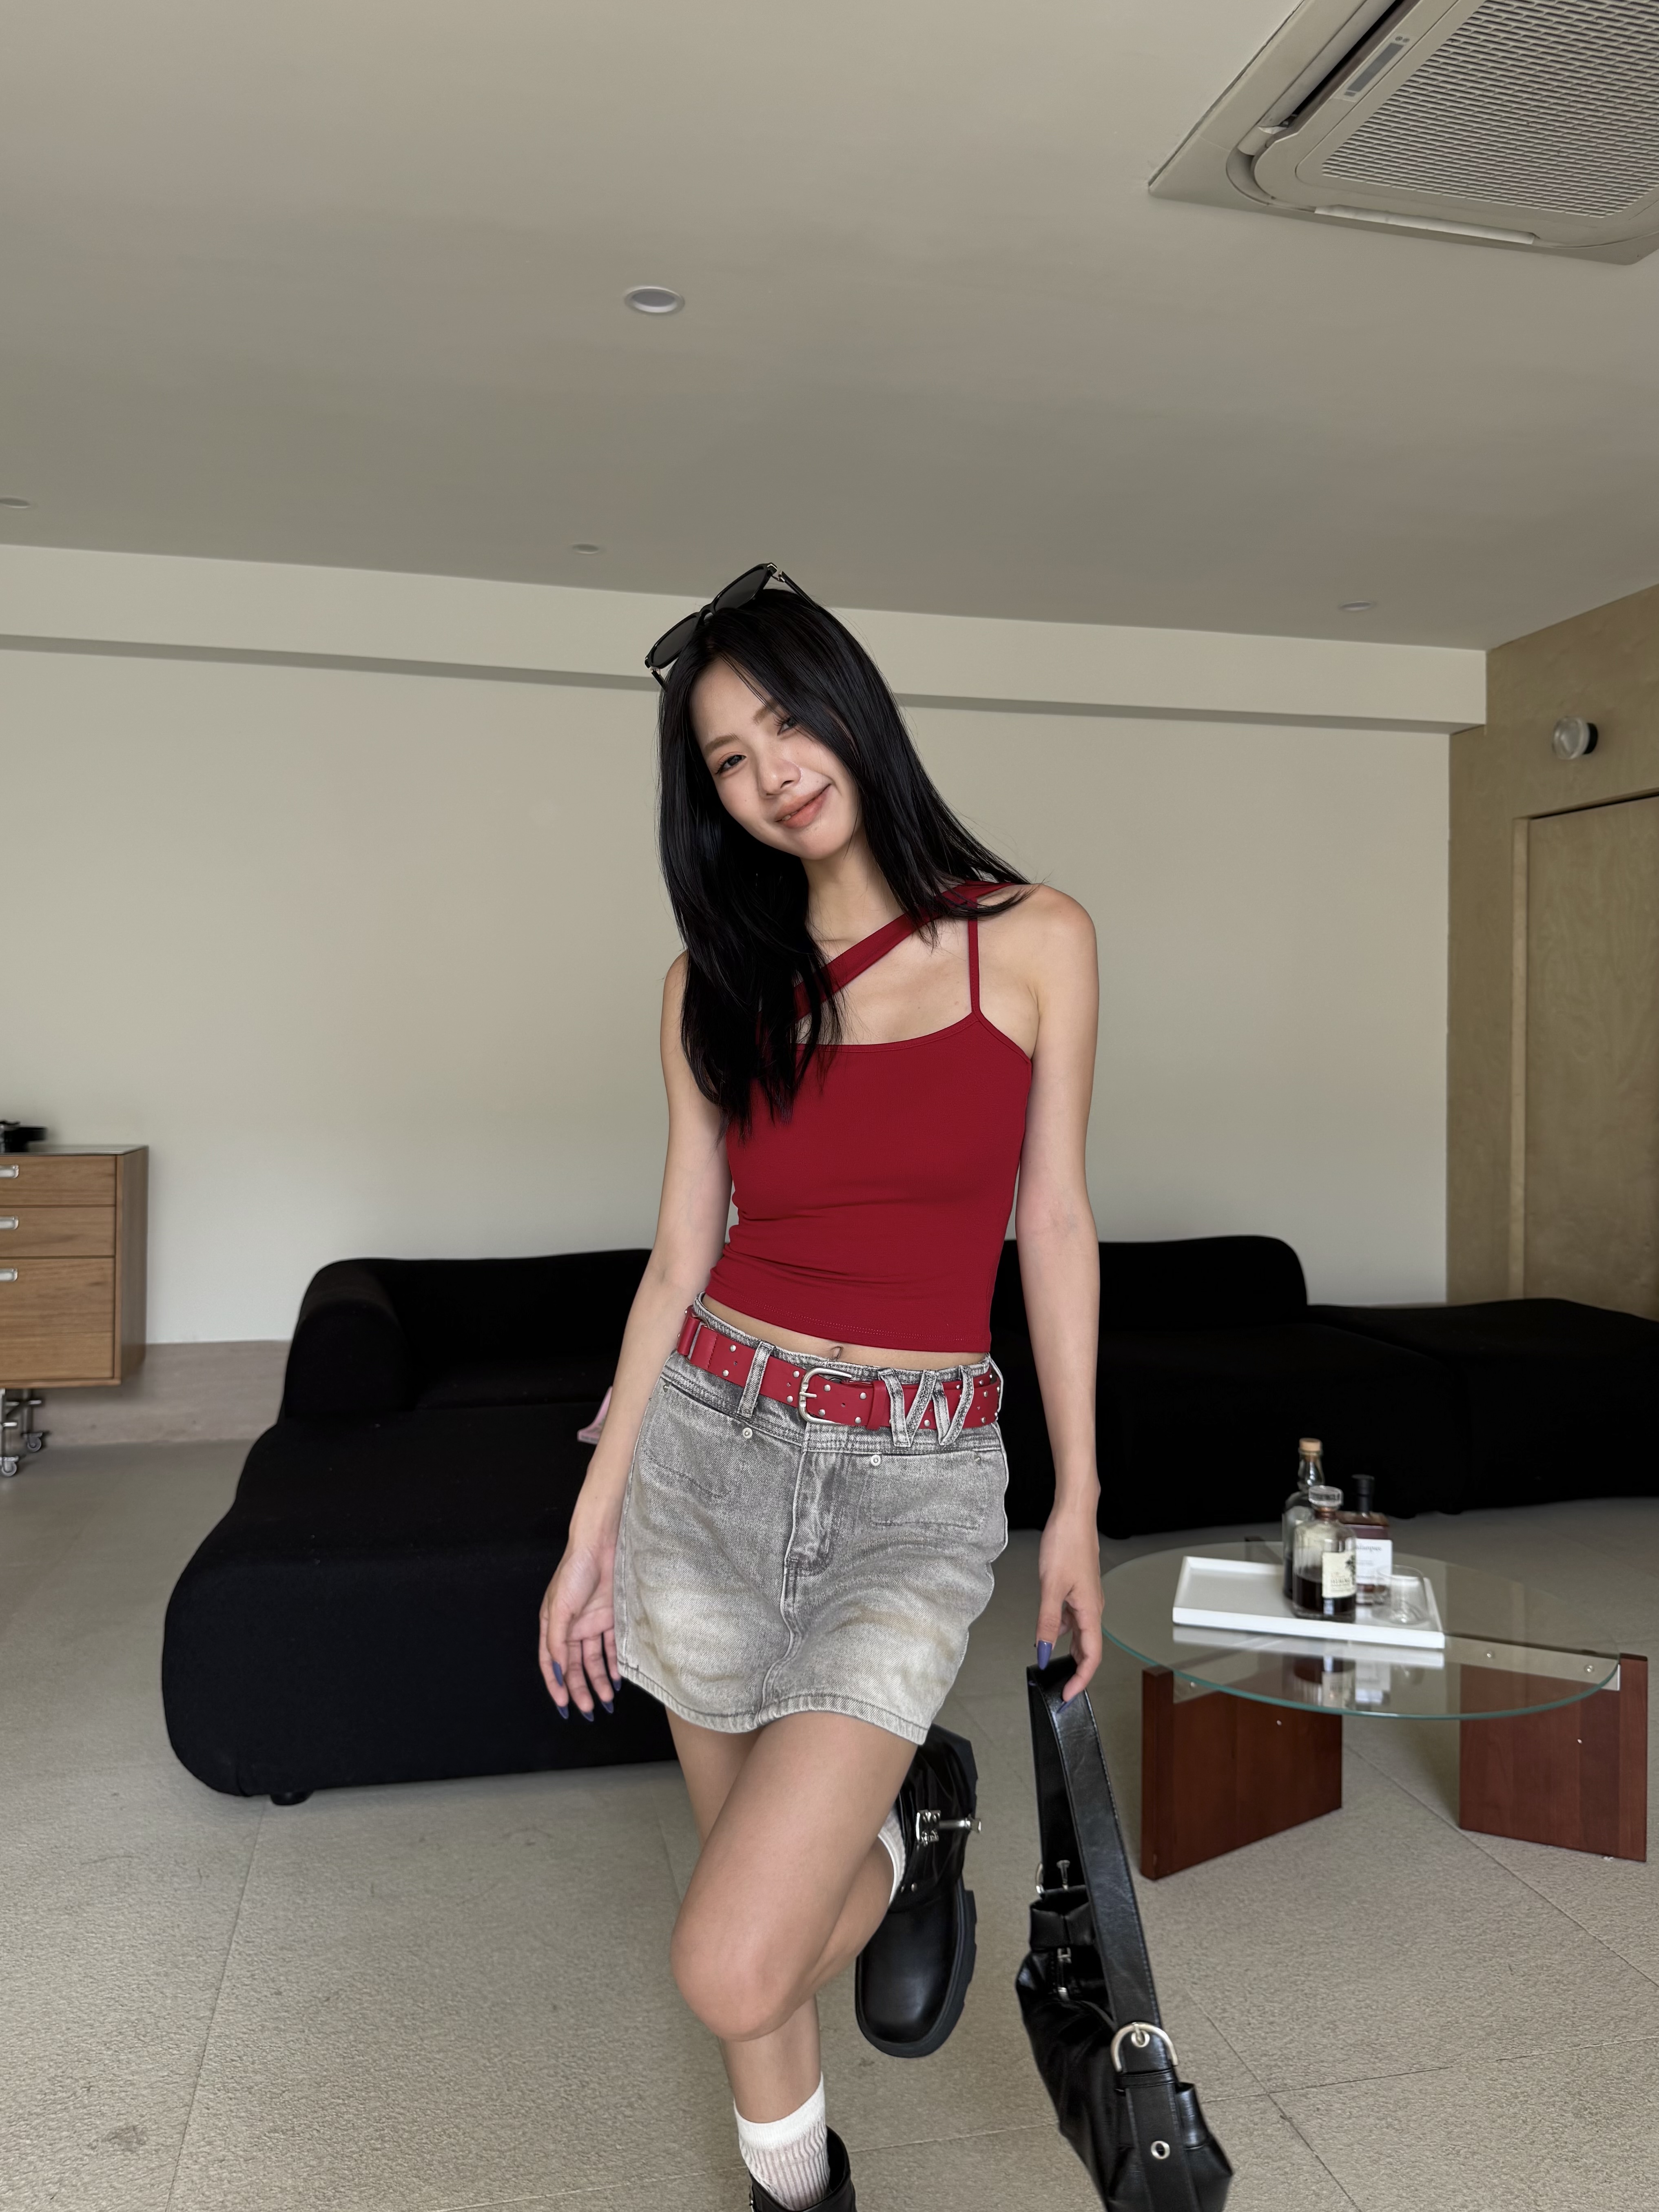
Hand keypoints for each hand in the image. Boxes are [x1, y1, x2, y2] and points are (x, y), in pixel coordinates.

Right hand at [538, 1511, 620, 1719]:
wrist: (602, 1545)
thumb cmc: (575, 1572)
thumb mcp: (561, 1607)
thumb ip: (558, 1640)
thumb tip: (558, 1670)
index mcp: (552, 1626)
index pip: (552, 1663)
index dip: (556, 1685)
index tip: (564, 1705)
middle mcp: (571, 1628)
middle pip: (574, 1666)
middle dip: (580, 1688)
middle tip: (589, 1709)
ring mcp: (591, 1623)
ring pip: (593, 1660)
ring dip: (599, 1680)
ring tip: (607, 1701)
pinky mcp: (609, 1617)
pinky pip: (610, 1647)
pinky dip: (613, 1664)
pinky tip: (618, 1680)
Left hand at [1034, 1498, 1103, 1701]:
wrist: (1073, 1515)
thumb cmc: (1066, 1543)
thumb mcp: (1050, 1587)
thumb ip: (1046, 1622)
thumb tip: (1043, 1651)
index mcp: (1091, 1611)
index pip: (1091, 1657)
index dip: (1081, 1680)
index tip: (1068, 1695)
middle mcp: (1093, 1608)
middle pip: (1089, 1649)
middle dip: (1076, 1671)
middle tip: (1060, 1687)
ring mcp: (1086, 1598)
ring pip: (1081, 1634)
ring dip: (1070, 1651)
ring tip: (1053, 1664)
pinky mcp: (1079, 1589)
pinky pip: (1074, 1618)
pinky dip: (1063, 1630)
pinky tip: (1050, 1631)